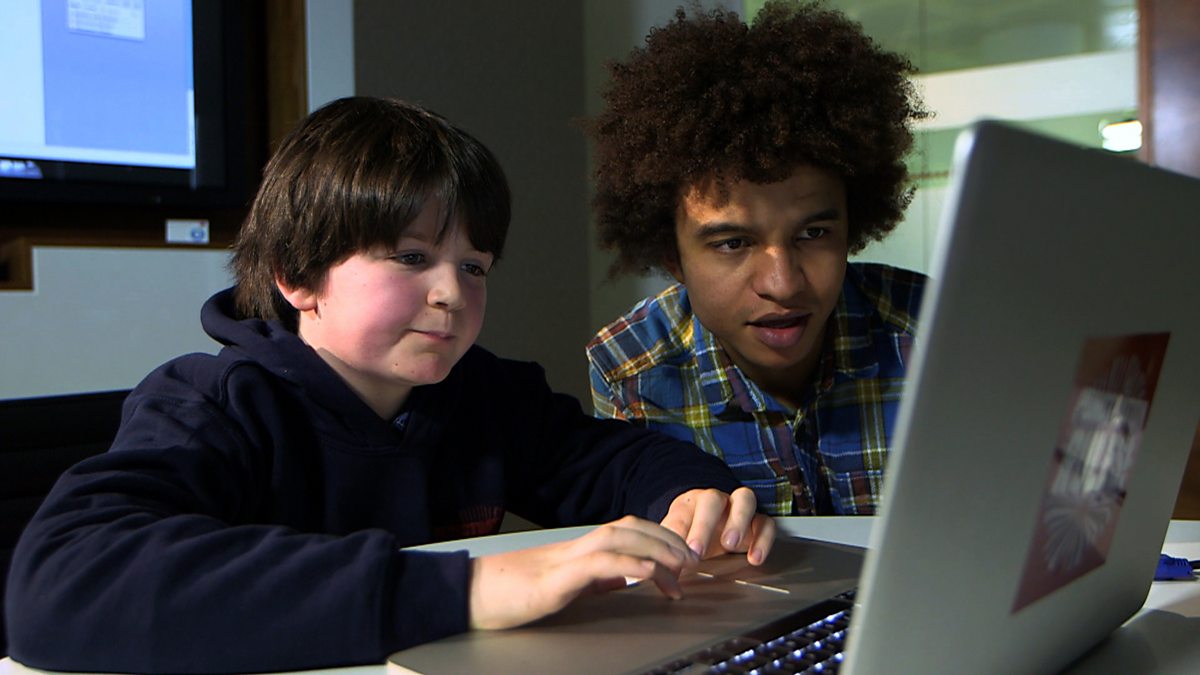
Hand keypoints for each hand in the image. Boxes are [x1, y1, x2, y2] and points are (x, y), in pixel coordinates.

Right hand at [468, 515, 698, 629]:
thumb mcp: (564, 587)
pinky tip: (649, 573)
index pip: (628, 530)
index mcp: (579, 549)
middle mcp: (577, 546)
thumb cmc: (512, 593)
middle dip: (667, 538)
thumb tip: (622, 578)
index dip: (660, 539)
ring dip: (656, 547)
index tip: (684, 560)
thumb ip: (594, 579)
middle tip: (693, 559)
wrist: (472, 594)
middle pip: (631, 526)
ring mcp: (567, 558)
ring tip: (681, 565)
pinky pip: (600, 563)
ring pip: (620, 537)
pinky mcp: (557, 578)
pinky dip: (629, 563)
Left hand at [660, 486, 774, 563]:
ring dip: (738, 521)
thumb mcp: (674, 544)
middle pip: (712, 500)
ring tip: (731, 545)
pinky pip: (766, 523)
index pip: (685, 512)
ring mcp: (738, 508)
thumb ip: (664, 558)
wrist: (709, 527)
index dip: (684, 531)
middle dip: (705, 524)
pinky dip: (763, 539)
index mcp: (689, 505)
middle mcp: (715, 501)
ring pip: (744, 499)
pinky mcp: (758, 521)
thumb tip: (652, 578)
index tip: (683, 553)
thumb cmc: (690, 534)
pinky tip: (755, 558)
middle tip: (699, 551)